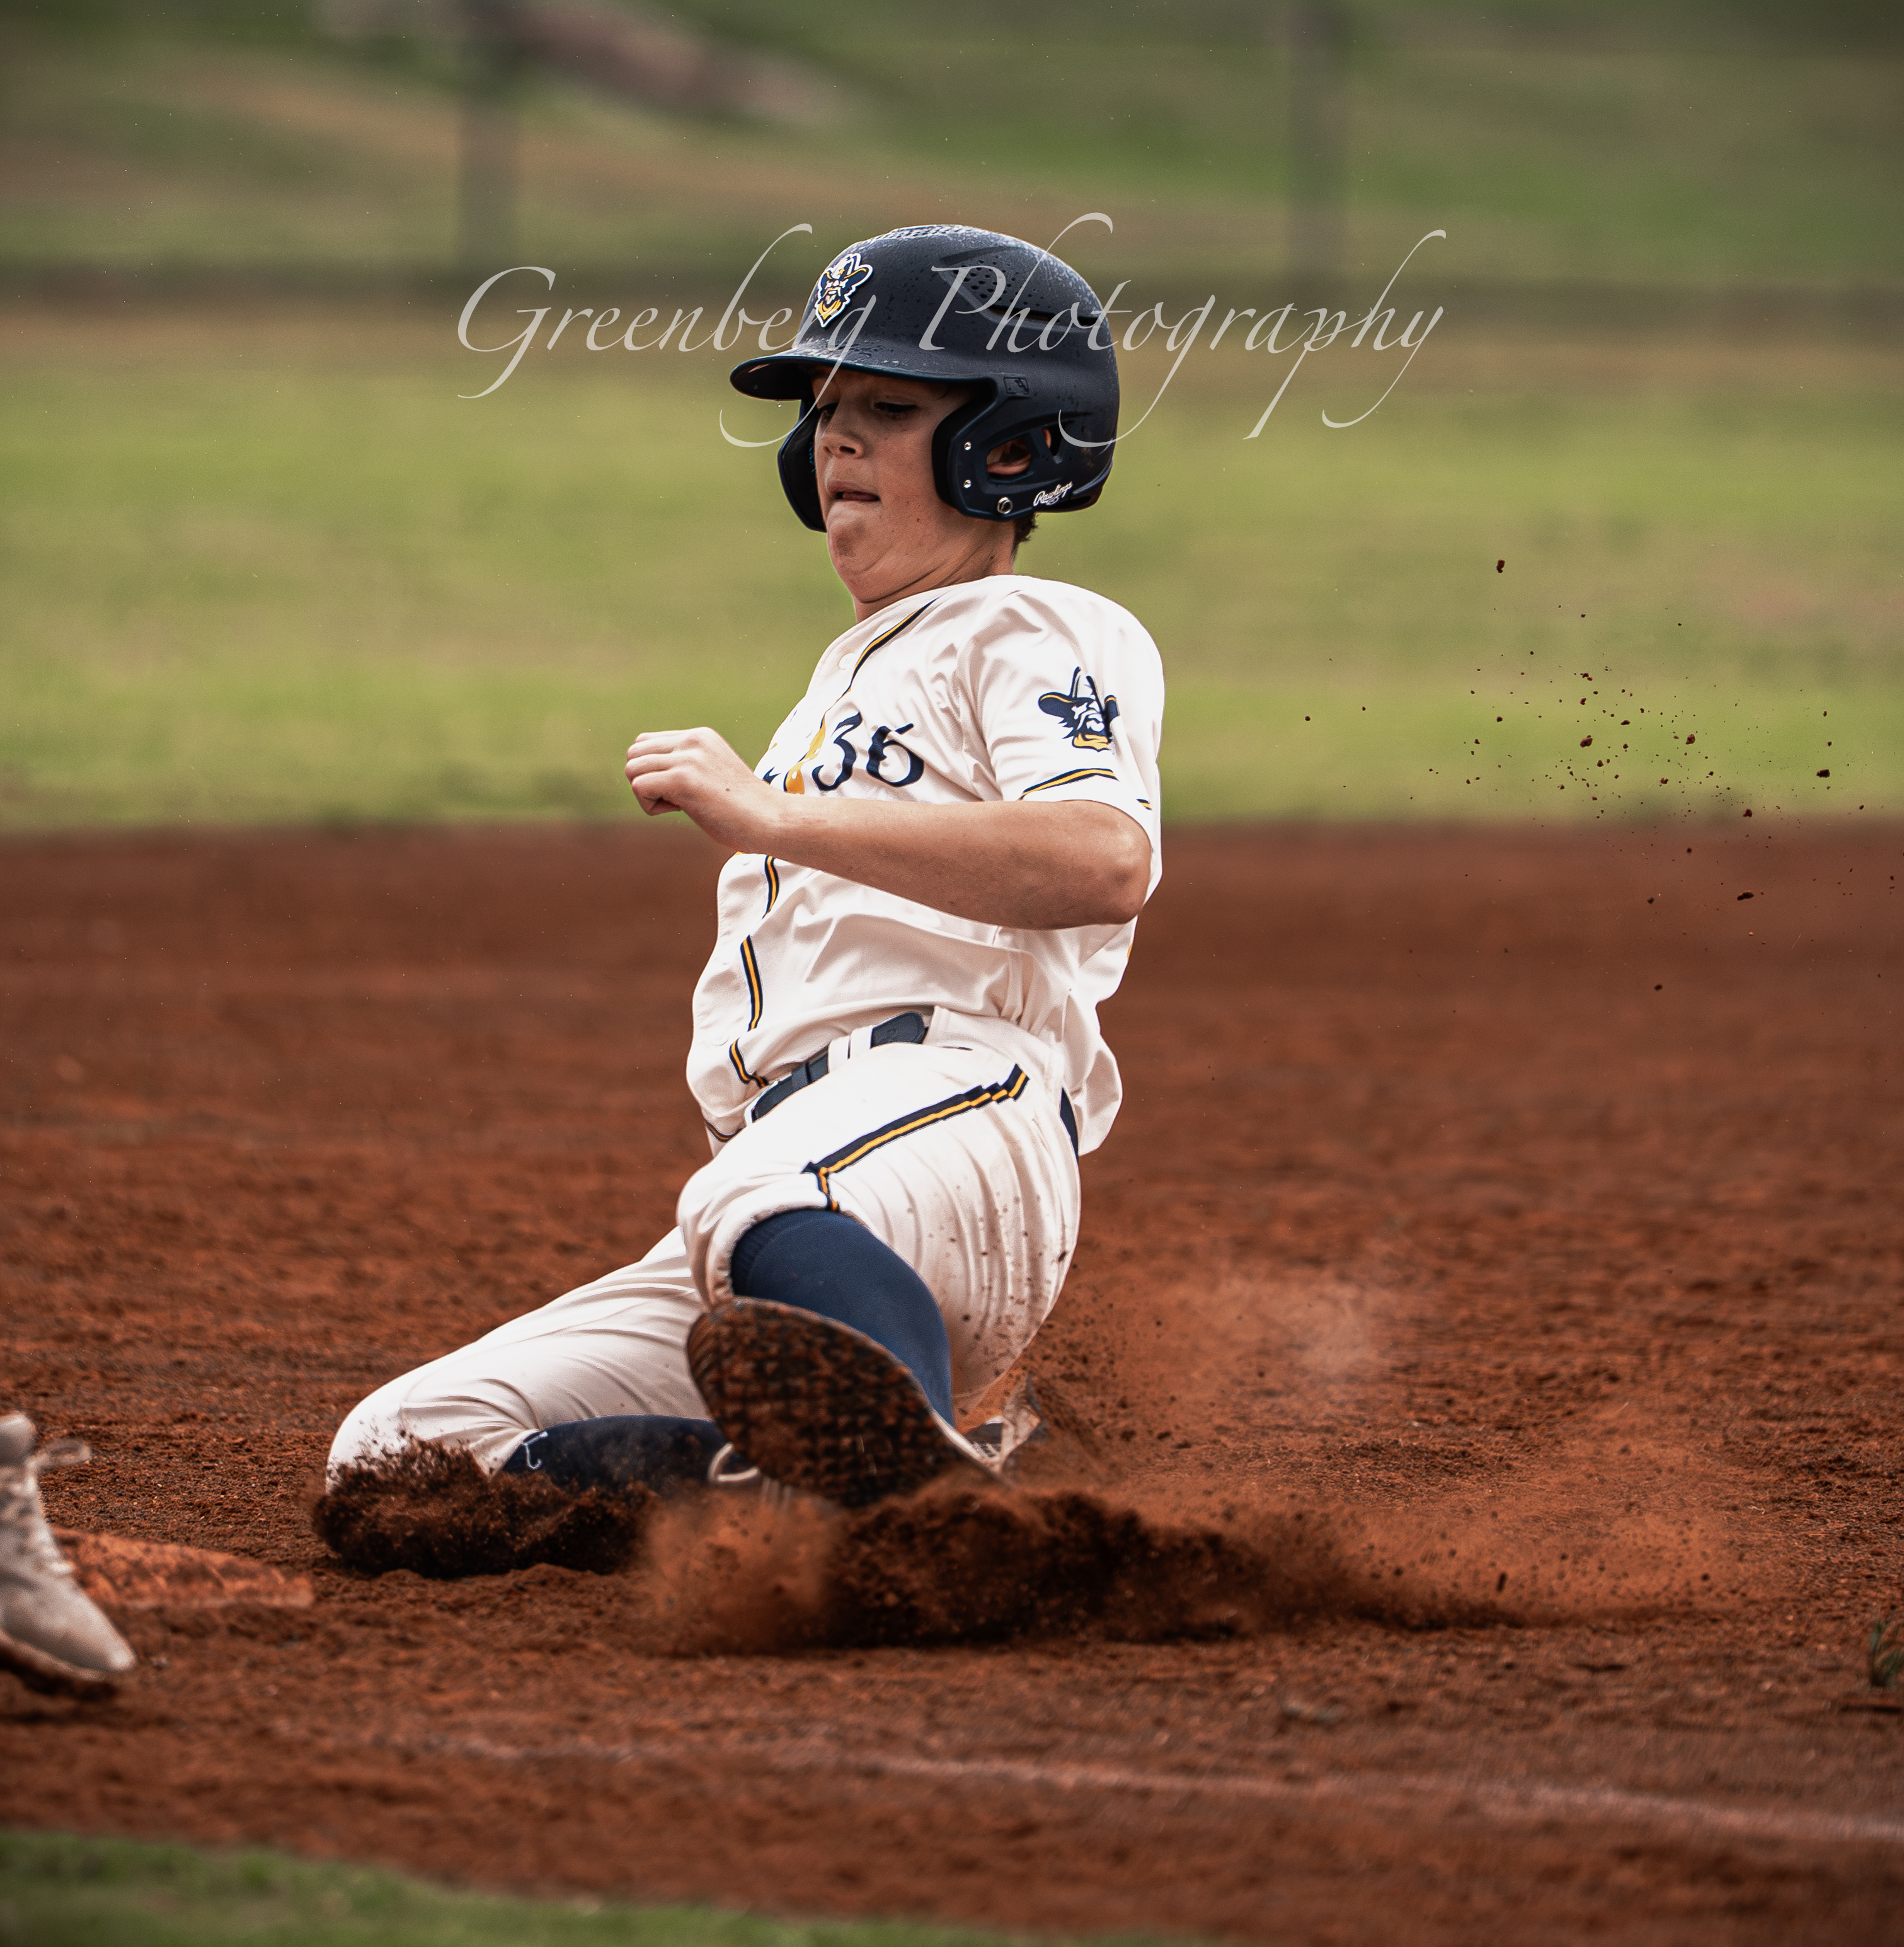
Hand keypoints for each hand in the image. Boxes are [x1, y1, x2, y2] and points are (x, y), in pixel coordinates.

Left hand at [625, 728, 773, 850]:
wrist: (770, 820)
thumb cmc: (743, 808)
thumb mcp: (712, 774)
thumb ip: (685, 766)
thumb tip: (643, 776)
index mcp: (699, 736)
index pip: (647, 743)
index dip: (654, 771)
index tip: (680, 789)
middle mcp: (692, 741)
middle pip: (634, 753)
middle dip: (645, 780)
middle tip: (673, 799)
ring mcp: (688, 758)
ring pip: (632, 769)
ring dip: (646, 794)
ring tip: (677, 805)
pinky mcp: (683, 779)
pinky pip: (638, 786)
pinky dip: (650, 806)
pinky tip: (678, 811)